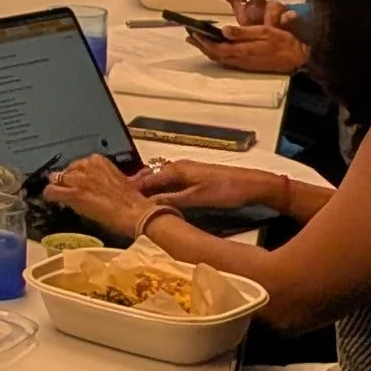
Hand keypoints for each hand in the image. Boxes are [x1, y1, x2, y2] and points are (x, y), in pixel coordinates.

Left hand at [42, 153, 163, 238]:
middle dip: (68, 181)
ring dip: (59, 188)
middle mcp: (85, 165)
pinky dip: (50, 196)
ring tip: (61, 197)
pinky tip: (52, 201)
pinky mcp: (72, 194)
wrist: (136, 213)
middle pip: (66, 171)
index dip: (77, 176)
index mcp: (98, 160)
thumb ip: (105, 176)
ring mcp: (78, 180)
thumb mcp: (120, 179)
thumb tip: (100, 182)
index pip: (78, 164)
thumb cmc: (133, 200)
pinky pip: (51, 192)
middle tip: (72, 192)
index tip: (80, 184)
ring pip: (56, 179)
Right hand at [131, 159, 276, 215]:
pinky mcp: (195, 178)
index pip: (148, 178)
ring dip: (150, 188)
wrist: (251, 185)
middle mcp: (179, 167)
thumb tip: (150, 204)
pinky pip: (170, 182)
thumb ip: (173, 200)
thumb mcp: (197, 198)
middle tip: (124, 200)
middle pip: (152, 177)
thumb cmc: (225, 190)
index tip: (119, 198)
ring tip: (138, 201)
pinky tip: (160, 198)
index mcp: (177, 170)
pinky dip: (161, 189)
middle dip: (139, 186)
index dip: (134, 188)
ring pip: (161, 179)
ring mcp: (187, 171)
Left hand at [192, 19, 307, 74]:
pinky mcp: (249, 66)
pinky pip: (228, 61)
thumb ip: (243, 32)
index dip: (203, 42)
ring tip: (198, 41)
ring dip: (208, 50)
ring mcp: (244, 65)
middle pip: (215, 55)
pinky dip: (218, 54)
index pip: (217, 48)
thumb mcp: (264, 32)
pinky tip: (217, 49)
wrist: (298, 58)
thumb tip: (223, 30)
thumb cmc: (282, 42)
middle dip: (201, 46)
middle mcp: (240, 60)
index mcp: (243, 51)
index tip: (192, 33)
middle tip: (189, 37)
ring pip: (220, 59)